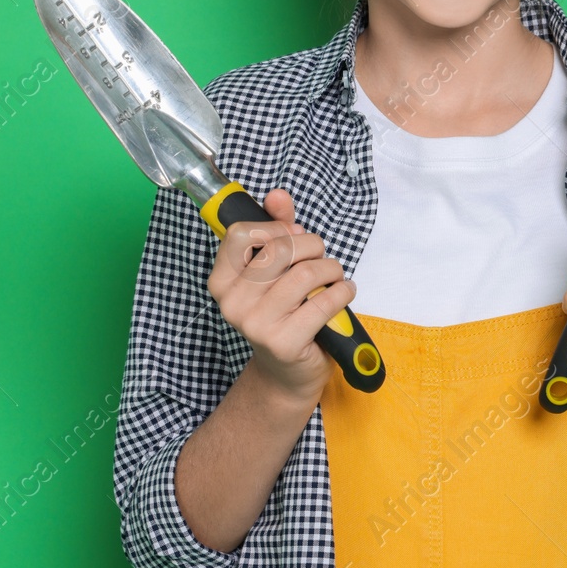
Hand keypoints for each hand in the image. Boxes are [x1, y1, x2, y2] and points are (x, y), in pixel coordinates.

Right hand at [207, 187, 355, 404]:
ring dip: (332, 268)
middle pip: (280, 248)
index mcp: (222, 281)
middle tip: (321, 256)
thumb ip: (276, 228)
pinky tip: (344, 292)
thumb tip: (277, 195)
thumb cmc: (283, 312)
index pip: (242, 233)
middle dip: (312, 245)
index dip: (276, 226)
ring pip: (306, 273)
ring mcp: (255, 324)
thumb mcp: (276, 269)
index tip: (293, 233)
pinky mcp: (284, 342)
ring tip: (335, 276)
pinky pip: (323, 301)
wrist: (288, 372)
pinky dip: (343, 291)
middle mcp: (232, 303)